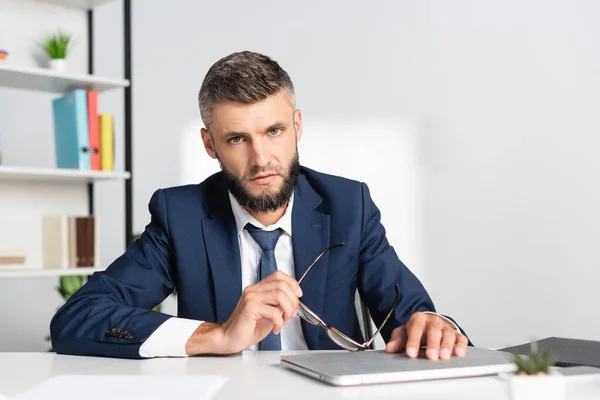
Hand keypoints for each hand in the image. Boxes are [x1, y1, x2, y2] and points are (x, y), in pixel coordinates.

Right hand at [185, 271, 301, 354]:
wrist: (229, 338)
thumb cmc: (247, 328)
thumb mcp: (268, 313)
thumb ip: (278, 304)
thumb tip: (294, 301)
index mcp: (257, 289)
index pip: (278, 276)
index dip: (292, 283)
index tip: (298, 296)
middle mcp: (254, 290)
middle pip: (282, 284)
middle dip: (293, 301)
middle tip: (291, 314)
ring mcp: (251, 297)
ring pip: (280, 295)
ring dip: (288, 310)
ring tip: (284, 321)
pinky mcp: (250, 308)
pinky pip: (274, 311)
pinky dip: (279, 322)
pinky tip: (275, 328)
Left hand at [385, 312, 467, 359]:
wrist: (429, 324)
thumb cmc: (416, 330)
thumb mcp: (403, 332)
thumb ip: (397, 340)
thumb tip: (390, 348)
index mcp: (418, 319)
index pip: (415, 328)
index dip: (413, 341)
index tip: (410, 353)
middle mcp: (433, 321)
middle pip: (433, 330)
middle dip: (432, 344)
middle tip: (431, 356)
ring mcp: (446, 327)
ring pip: (448, 334)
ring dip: (446, 345)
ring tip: (444, 356)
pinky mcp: (456, 334)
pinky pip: (460, 339)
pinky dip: (460, 345)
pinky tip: (459, 353)